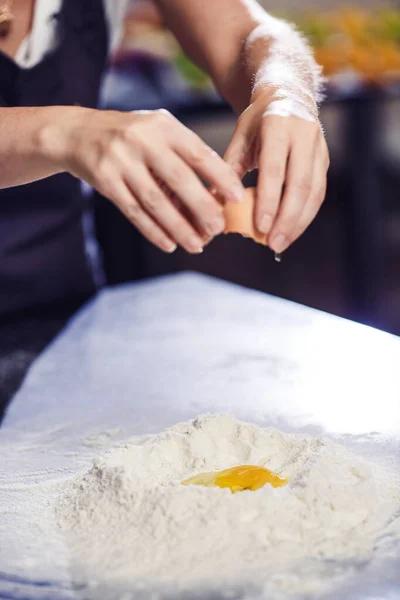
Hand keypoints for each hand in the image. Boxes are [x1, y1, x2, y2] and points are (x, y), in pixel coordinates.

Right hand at [47, 107, 243, 253]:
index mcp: (163, 125)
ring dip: (179, 227)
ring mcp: (121, 161)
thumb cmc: (130, 136)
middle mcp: (142, 140)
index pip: (198, 154)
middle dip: (203, 208)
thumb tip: (218, 191)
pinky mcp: (105, 181)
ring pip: (156, 202)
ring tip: (197, 245)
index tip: (237, 198)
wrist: (77, 133)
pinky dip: (153, 231)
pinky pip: (134, 212)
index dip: (220, 177)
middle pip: (179, 180)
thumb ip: (184, 153)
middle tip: (218, 229)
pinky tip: (169, 244)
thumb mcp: (157, 130)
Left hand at [224, 91, 329, 252]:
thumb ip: (229, 167)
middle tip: (273, 245)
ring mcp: (319, 147)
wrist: (288, 94)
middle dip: (287, 219)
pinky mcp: (325, 160)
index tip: (259, 228)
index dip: (268, 201)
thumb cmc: (257, 120)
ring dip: (299, 222)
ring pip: (314, 192)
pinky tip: (291, 231)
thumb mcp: (239, 136)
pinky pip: (318, 192)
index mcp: (278, 125)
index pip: (274, 169)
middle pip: (300, 184)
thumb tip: (214, 203)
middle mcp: (304, 135)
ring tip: (281, 243)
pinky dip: (306, 215)